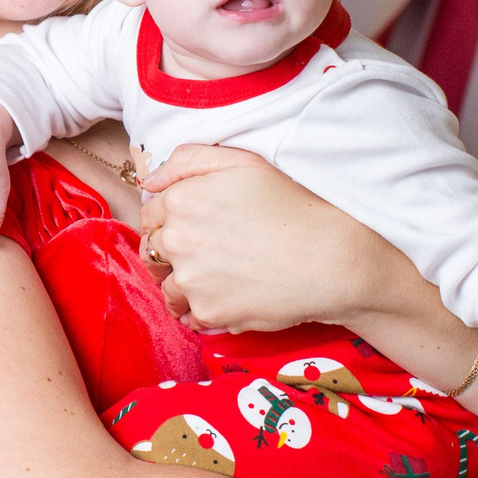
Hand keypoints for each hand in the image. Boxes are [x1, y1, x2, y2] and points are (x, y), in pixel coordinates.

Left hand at [138, 145, 412, 330]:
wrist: (329, 258)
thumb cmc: (291, 205)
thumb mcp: (243, 163)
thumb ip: (188, 160)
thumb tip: (148, 181)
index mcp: (181, 200)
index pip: (151, 216)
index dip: (169, 222)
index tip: (193, 228)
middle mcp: (178, 240)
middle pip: (153, 252)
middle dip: (171, 254)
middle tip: (205, 256)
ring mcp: (190, 279)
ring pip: (167, 287)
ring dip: (183, 286)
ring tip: (216, 280)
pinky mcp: (208, 312)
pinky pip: (188, 316)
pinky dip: (201, 311)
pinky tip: (225, 300)